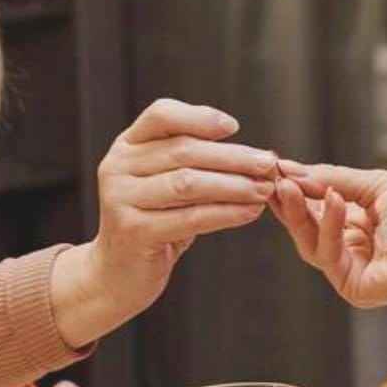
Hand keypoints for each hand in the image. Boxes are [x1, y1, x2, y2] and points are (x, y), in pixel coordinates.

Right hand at [50, 100, 276, 346]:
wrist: (119, 271)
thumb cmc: (155, 221)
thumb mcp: (168, 184)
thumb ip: (196, 163)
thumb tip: (255, 155)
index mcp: (127, 146)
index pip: (161, 115)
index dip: (199, 117)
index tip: (234, 127)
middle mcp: (118, 167)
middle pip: (183, 152)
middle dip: (233, 157)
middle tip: (268, 164)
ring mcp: (121, 199)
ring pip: (188, 183)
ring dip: (234, 185)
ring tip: (265, 189)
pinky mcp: (134, 231)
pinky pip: (190, 218)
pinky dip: (226, 213)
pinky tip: (250, 212)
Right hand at [271, 165, 386, 309]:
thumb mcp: (377, 185)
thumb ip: (334, 179)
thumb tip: (293, 172)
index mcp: (363, 223)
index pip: (319, 206)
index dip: (298, 188)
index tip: (276, 167)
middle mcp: (355, 247)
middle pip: (307, 225)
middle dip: (289, 201)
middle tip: (272, 178)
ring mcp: (352, 268)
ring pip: (309, 241)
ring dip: (298, 212)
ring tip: (290, 186)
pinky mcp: (352, 286)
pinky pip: (327, 254)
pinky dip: (327, 226)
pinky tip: (333, 202)